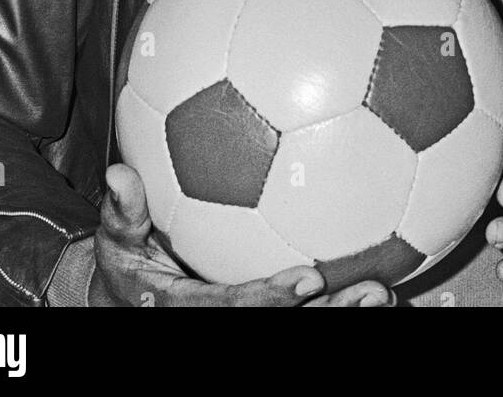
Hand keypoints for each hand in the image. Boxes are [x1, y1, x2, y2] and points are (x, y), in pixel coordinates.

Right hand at [91, 164, 395, 306]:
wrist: (129, 309)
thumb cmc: (128, 268)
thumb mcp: (116, 241)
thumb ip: (123, 211)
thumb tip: (121, 172)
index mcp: (185, 311)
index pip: (231, 309)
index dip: (270, 298)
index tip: (310, 277)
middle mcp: (217, 326)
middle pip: (280, 329)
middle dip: (328, 317)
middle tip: (372, 292)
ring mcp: (244, 324)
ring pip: (299, 330)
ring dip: (342, 316)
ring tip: (386, 294)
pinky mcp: (263, 318)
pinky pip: (303, 318)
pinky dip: (336, 308)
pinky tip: (378, 290)